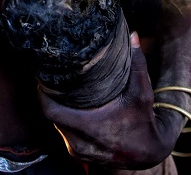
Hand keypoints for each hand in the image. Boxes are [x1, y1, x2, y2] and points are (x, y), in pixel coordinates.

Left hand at [39, 33, 181, 168]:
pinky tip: (70, 109)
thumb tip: (133, 36)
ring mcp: (78, 151)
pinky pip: (64, 135)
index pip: (49, 110)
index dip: (42, 93)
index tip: (41, 77)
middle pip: (51, 116)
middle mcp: (78, 142)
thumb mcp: (142, 93)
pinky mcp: (80, 155)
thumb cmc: (144, 123)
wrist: (149, 153)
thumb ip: (137, 65)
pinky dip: (65, 122)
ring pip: (57, 126)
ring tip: (59, 91)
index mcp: (87, 126)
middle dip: (49, 98)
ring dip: (58, 110)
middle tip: (50, 79)